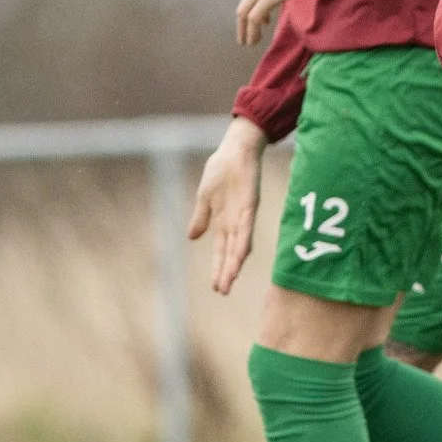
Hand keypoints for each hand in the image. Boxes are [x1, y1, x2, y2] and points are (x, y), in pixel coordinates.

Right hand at [188, 117, 269, 294]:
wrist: (235, 149)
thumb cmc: (221, 170)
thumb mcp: (205, 197)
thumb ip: (200, 218)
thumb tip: (191, 238)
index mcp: (223, 221)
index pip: (221, 250)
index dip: (218, 267)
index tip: (214, 287)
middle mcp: (235, 222)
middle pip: (230, 252)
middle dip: (226, 272)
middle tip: (223, 292)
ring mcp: (243, 214)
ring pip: (240, 244)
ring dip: (235, 262)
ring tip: (230, 280)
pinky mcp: (250, 204)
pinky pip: (246, 227)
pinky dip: (243, 241)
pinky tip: (240, 256)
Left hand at [237, 0, 326, 46]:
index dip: (251, 7)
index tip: (259, 19)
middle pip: (242, 5)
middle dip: (242, 23)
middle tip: (244, 37)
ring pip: (244, 14)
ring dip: (245, 31)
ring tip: (249, 42)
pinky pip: (254, 18)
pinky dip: (252, 32)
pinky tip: (255, 40)